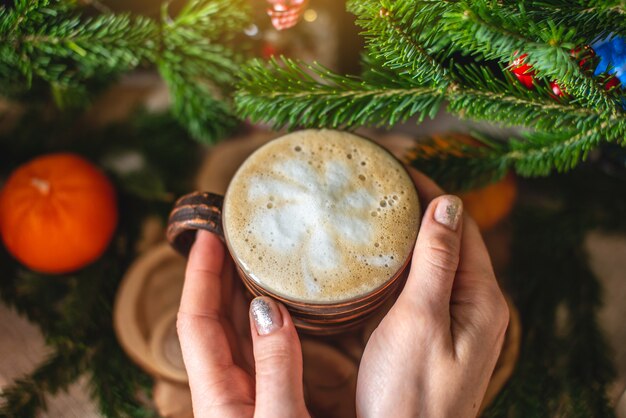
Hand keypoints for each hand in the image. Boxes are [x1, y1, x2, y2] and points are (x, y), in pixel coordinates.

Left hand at [177, 230, 309, 417]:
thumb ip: (276, 366)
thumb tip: (269, 308)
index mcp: (215, 394)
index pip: (197, 321)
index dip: (200, 275)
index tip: (207, 238)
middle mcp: (224, 389)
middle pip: (212, 320)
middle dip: (216, 274)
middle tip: (230, 235)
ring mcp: (245, 395)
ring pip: (236, 332)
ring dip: (239, 292)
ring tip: (249, 256)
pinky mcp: (268, 402)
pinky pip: (259, 348)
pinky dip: (264, 318)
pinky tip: (273, 303)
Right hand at [356, 170, 509, 417]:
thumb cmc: (410, 392)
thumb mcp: (422, 320)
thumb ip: (438, 261)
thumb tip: (449, 204)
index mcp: (482, 299)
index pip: (461, 226)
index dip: (432, 193)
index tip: (398, 169)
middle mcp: (477, 306)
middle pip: (451, 241)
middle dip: (420, 209)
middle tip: (381, 186)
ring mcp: (458, 322)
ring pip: (437, 263)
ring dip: (411, 236)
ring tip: (378, 213)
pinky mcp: (437, 335)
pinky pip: (426, 286)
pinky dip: (405, 265)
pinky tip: (381, 260)